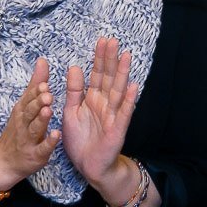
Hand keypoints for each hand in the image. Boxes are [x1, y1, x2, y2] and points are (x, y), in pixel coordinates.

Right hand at [0, 57, 60, 187]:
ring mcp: (28, 139)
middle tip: (48, 94)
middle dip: (38, 102)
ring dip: (41, 120)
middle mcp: (24, 123)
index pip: (29, 98)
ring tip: (49, 110)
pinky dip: (49, 142)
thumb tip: (42, 60)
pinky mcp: (35, 155)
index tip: (45, 83)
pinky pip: (42, 148)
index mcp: (23, 110)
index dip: (36, 91)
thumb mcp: (24, 105)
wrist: (4, 160)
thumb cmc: (18, 129)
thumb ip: (35, 84)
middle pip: (30, 111)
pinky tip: (57, 135)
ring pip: (35, 128)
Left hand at [61, 37, 139, 185]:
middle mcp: (105, 103)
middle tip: (113, 41)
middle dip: (111, 60)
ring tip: (126, 57)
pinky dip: (129, 100)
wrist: (89, 166)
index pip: (97, 74)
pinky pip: (124, 113)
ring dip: (123, 74)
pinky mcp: (118, 129)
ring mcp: (113, 115)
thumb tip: (74, 66)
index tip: (102, 41)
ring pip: (118, 91)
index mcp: (93, 99)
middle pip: (109, 78)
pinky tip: (134, 87)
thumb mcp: (71, 111)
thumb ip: (74, 91)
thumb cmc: (81, 139)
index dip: (99, 58)